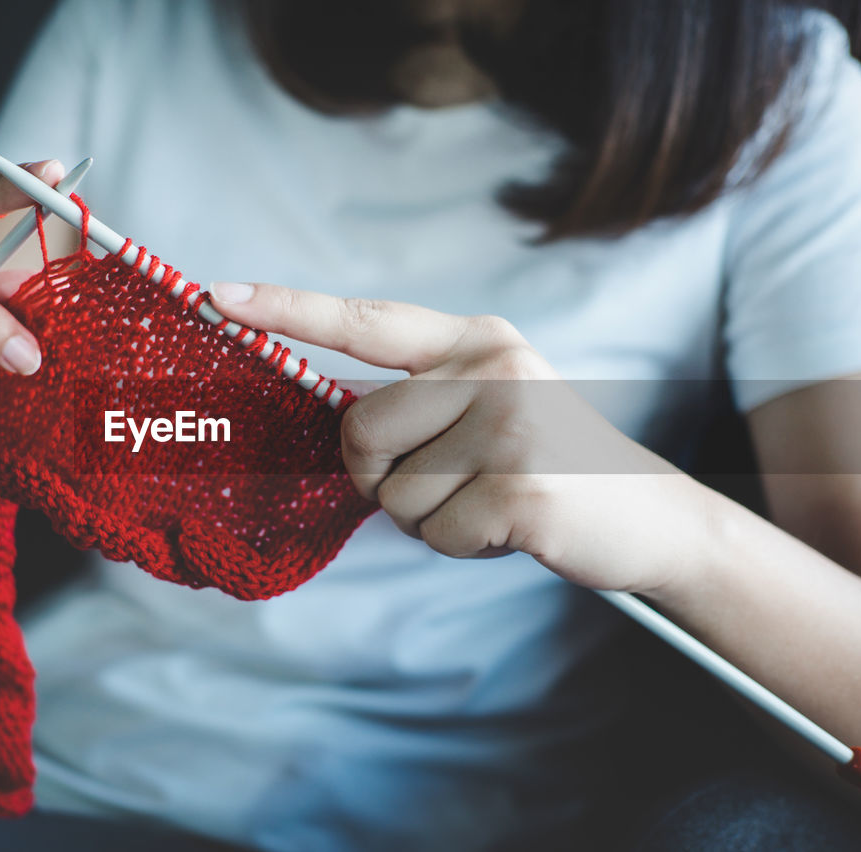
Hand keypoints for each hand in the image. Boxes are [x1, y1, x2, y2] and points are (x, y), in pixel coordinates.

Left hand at [209, 281, 716, 593]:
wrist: (644, 516)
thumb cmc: (541, 464)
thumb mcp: (486, 408)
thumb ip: (416, 404)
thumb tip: (334, 422)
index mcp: (474, 340)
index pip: (363, 321)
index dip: (285, 310)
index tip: (216, 297)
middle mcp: (492, 367)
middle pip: (358, 433)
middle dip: (382, 479)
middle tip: (446, 485)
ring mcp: (510, 423)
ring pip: (393, 495)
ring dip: (429, 519)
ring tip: (490, 501)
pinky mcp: (522, 484)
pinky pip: (435, 534)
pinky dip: (461, 546)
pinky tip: (509, 527)